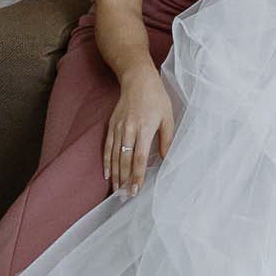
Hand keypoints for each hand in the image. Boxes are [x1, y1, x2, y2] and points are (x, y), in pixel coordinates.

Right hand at [104, 74, 174, 194]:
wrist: (138, 80)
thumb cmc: (157, 98)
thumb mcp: (168, 117)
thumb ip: (166, 139)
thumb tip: (165, 158)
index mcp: (144, 129)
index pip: (139, 158)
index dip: (137, 175)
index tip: (136, 189)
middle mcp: (129, 130)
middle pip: (125, 160)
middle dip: (125, 180)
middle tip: (125, 196)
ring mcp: (118, 128)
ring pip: (114, 156)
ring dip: (115, 174)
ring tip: (116, 190)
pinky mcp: (112, 125)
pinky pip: (107, 147)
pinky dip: (106, 161)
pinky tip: (107, 174)